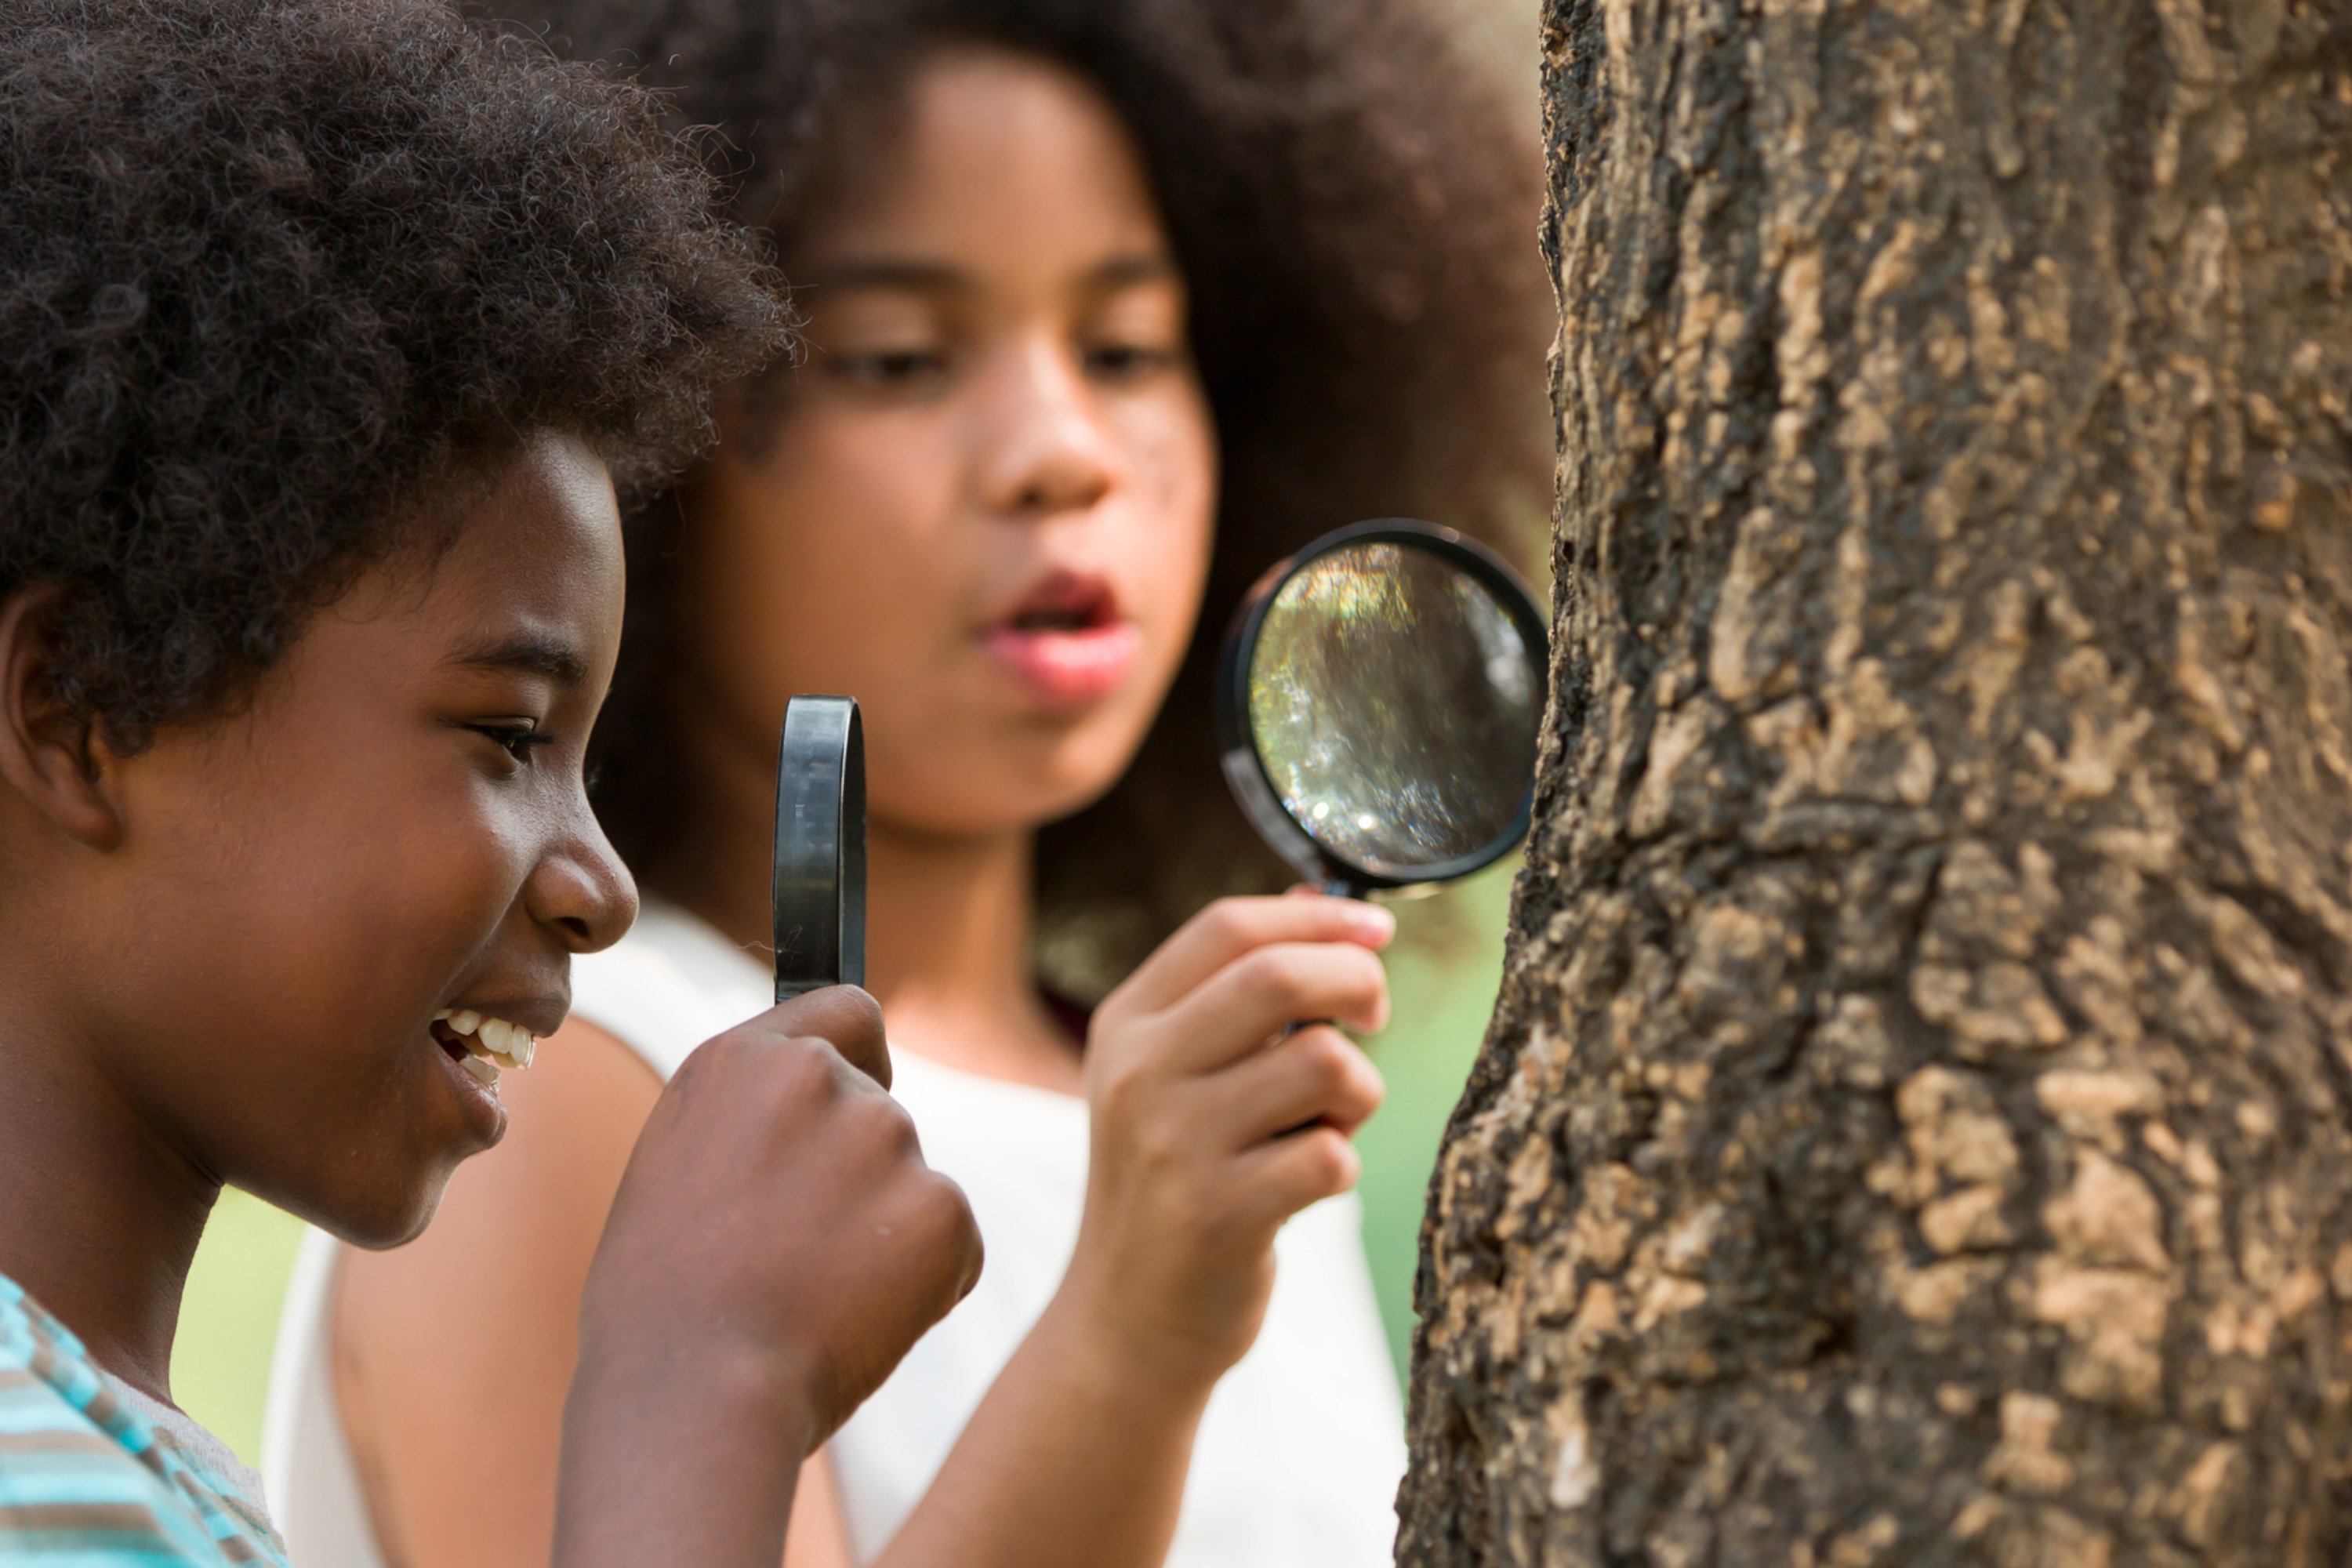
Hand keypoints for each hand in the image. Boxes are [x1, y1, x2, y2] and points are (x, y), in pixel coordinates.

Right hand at [576, 986, 983, 1442]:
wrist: (694, 1394)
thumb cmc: (662, 1305)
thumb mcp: (677, 1167)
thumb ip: (752, 1116)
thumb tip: (814, 1105)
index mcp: (743, 1059)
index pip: (847, 1010)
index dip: (859, 1057)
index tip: (850, 1101)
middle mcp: (821, 1077)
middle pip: (881, 1109)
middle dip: (858, 1173)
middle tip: (796, 1255)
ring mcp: (888, 1137)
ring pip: (912, 1183)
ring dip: (886, 1232)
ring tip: (810, 1297)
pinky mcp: (943, 1206)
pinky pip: (952, 1243)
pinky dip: (925, 1285)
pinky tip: (853, 1323)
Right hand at [1058, 894, 1391, 1391]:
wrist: (1127, 1322)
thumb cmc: (1176, 1179)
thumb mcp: (1173, 1075)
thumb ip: (1235, 988)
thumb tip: (1318, 896)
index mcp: (1126, 1024)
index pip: (1227, 927)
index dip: (1318, 917)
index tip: (1376, 931)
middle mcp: (1137, 1074)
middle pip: (1279, 977)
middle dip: (1356, 983)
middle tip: (1374, 1016)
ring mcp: (1171, 1144)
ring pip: (1323, 1064)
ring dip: (1358, 1091)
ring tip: (1329, 1122)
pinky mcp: (1216, 1215)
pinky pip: (1332, 1157)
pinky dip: (1342, 1163)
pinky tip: (1309, 1182)